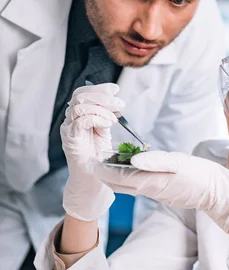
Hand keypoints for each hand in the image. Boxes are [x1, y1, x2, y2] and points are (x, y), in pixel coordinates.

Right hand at [61, 83, 124, 220]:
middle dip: (102, 96)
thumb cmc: (98, 158)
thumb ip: (106, 117)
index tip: (116, 89)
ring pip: (79, 106)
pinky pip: (80, 121)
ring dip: (101, 108)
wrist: (92, 180)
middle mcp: (70, 121)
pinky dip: (96, 118)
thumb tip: (115, 103)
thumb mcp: (104, 132)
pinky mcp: (70, 140)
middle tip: (120, 104)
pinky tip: (108, 124)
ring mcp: (69, 130)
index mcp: (78, 116)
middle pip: (80, 96)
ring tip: (114, 118)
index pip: (83, 93)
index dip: (99, 88)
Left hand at [94, 150, 228, 231]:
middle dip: (104, 174)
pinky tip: (128, 165)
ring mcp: (154, 190)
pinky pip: (139, 183)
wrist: (216, 192)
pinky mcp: (161, 189)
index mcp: (150, 182)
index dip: (102, 171)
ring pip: (128, 183)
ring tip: (104, 160)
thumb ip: (155, 161)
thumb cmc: (199, 176)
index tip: (88, 162)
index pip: (118, 178)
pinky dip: (128, 175)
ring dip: (115, 174)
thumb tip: (132, 158)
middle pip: (119, 183)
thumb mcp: (178, 164)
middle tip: (91, 160)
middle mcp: (149, 188)